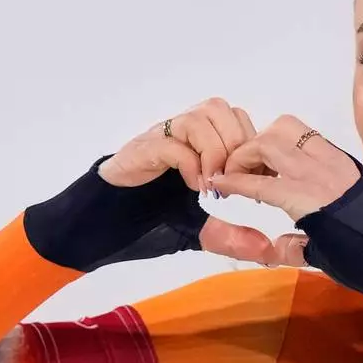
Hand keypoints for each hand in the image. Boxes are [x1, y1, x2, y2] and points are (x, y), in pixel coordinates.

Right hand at [96, 98, 277, 263]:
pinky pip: (171, 141)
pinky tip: (193, 188)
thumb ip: (228, 237)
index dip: (252, 146)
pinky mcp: (139, 151)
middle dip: (237, 146)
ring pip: (199, 117)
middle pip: (222, 110)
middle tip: (235, 182)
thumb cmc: (143, 225)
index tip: (256, 180)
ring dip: (215, 151)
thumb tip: (265, 251)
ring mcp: (157, 139)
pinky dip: (190, 162)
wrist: (96, 230)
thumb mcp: (196, 233)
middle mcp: (178, 135)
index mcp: (196, 145)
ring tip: (213, 185)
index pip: (237, 120)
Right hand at [209, 115, 360, 263]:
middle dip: (244, 156)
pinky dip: (288, 142)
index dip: (233, 181)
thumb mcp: (316, 259)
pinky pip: (308, 135)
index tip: (217, 184)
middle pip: (267, 144)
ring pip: (287, 129)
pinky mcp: (344, 158)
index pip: (259, 182)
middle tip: (237, 174)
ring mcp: (334, 161)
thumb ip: (288, 248)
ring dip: (266, 141)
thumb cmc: (356, 263)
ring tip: (261, 165)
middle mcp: (320, 173)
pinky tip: (284, 165)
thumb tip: (270, 245)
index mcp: (309, 200)